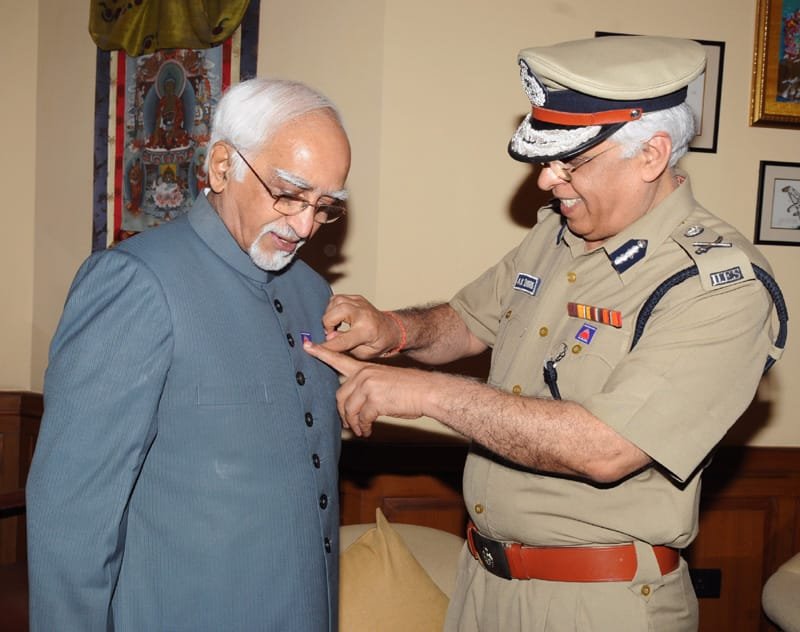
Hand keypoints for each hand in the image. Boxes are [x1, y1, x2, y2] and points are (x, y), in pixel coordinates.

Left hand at [304, 341, 429, 436]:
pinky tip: (368, 430)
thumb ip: (365, 387)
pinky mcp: (375, 400)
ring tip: (361, 429)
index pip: (338, 358)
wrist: (426, 391)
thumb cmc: (408, 388)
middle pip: (340, 396)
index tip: (306, 346)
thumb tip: (352, 405)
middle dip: (343, 413)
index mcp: (365, 368)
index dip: (321, 353)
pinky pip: (361, 418)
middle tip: (349, 424)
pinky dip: (364, 427)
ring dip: (353, 423)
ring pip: (349, 409)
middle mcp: (364, 374)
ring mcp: (368, 386)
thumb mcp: (383, 380)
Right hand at [320, 294, 402, 358]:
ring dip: (330, 316)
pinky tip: (338, 317)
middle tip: (332, 334)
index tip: (312, 348)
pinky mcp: (356, 297)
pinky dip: (333, 308)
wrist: (392, 328)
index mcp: (366, 331)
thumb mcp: (365, 353)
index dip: (325, 345)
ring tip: (336, 326)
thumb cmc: (379, 342)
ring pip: (333, 304)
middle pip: (332, 315)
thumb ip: (345, 347)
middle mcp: (362, 313)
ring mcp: (359, 302)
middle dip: (327, 326)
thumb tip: (329, 338)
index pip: (341, 340)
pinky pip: (336, 299)